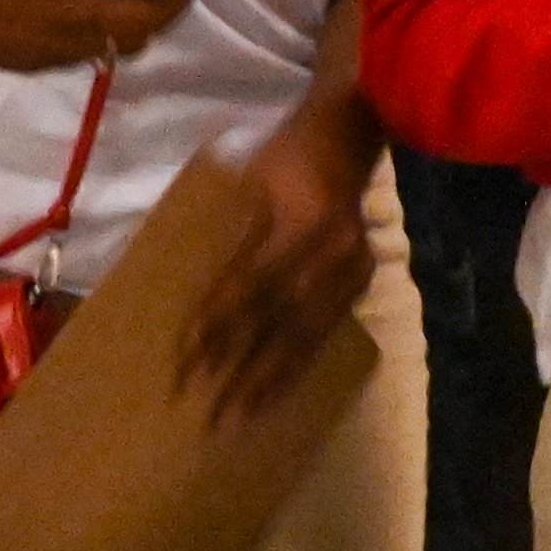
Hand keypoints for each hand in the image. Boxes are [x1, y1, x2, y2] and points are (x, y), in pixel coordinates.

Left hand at [188, 100, 377, 411]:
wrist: (350, 130)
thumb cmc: (286, 151)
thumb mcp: (248, 179)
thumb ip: (230, 237)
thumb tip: (197, 300)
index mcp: (303, 222)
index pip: (252, 286)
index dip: (220, 324)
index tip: (189, 362)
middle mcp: (333, 253)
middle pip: (280, 322)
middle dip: (242, 370)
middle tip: (209, 413)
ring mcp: (352, 270)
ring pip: (306, 336)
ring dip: (270, 381)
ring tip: (240, 420)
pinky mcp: (360, 281)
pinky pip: (325, 332)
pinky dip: (298, 365)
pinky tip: (277, 392)